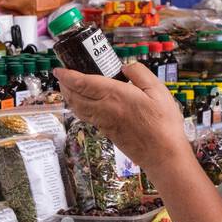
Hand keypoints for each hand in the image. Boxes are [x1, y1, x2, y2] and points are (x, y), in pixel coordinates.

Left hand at [53, 61, 191, 173]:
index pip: (82, 83)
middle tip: (61, 76)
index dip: (67, 76)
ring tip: (68, 88)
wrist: (162, 154)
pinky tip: (84, 104)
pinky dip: (78, 108)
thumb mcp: (158, 90)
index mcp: (115, 95)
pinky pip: (86, 117)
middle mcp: (104, 109)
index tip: (59, 70)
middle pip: (75, 96)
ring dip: (69, 97)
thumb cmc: (163, 124)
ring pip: (78, 108)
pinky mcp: (107, 132)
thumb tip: (125, 67)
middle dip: (64, 85)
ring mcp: (103, 122)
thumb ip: (140, 73)